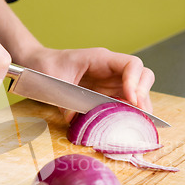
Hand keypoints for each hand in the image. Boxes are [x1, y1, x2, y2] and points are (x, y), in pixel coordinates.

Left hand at [25, 46, 154, 121]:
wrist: (40, 65)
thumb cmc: (47, 66)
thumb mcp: (53, 79)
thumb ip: (64, 99)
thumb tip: (73, 118)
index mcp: (101, 59)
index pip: (131, 64)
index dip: (136, 81)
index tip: (131, 99)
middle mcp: (111, 70)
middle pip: (142, 76)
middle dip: (144, 95)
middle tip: (140, 115)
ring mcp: (111, 83)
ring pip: (137, 91)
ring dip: (141, 108)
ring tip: (139, 125)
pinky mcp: (107, 95)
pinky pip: (125, 103)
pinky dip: (130, 114)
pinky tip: (128, 126)